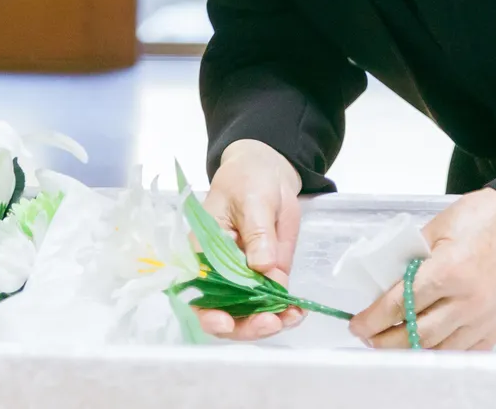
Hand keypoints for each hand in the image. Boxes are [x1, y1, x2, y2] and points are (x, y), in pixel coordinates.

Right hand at [198, 139, 304, 340]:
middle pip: (224, 312)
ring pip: (249, 314)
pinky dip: (285, 312)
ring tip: (292, 317)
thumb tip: (262, 267)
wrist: (269, 172)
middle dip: (246, 325)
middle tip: (272, 322)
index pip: (197, 292)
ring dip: (269, 323)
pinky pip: (272, 302)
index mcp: (202, 252)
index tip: (226, 323)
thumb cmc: (247, 179)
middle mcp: (219, 272)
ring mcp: (245, 277)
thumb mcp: (252, 200)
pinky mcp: (268, 275)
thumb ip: (257, 233)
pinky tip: (298, 312)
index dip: (208, 314)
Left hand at [349, 188, 495, 351]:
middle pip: (418, 335)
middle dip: (386, 340)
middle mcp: (469, 301)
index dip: (374, 319)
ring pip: (438, 348)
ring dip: (409, 349)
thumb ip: (410, 259)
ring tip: (390, 342)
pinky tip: (423, 344)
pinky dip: (439, 352)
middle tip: (369, 337)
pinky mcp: (495, 328)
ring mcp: (484, 318)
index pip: (403, 304)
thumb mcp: (436, 229)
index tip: (357, 325)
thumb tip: (383, 286)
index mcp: (450, 271)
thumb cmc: (477, 220)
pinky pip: (462, 352)